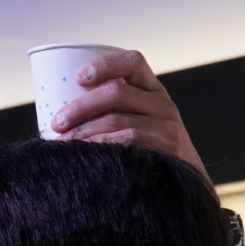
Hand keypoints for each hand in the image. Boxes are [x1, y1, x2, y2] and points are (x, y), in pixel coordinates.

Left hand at [49, 49, 204, 173]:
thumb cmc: (150, 150)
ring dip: (83, 131)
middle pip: (116, 92)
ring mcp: (165, 127)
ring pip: (116, 120)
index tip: (78, 78)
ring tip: (62, 142)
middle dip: (80, 106)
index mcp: (152, 90)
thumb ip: (114, 111)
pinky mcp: (164, 150)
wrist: (187, 183)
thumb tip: (60, 115)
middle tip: (57, 122)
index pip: (133, 62)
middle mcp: (162, 104)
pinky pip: (124, 143)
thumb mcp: (141, 121)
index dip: (105, 65)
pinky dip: (98, 146)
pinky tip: (83, 153)